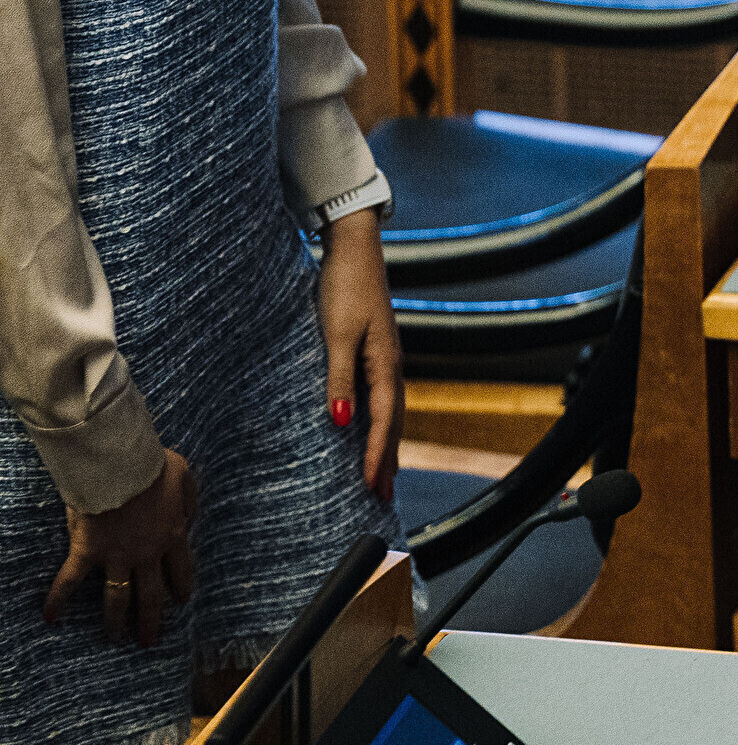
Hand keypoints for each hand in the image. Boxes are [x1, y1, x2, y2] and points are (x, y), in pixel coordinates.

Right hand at [45, 450, 197, 643]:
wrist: (122, 467)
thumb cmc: (154, 467)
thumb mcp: (185, 479)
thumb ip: (189, 502)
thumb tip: (189, 517)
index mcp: (172, 534)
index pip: (180, 568)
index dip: (181, 586)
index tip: (181, 602)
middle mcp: (146, 553)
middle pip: (151, 593)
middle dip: (151, 618)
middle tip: (149, 639)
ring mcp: (117, 556)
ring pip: (118, 596)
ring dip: (115, 620)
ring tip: (114, 638)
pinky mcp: (88, 552)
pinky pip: (70, 579)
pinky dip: (58, 598)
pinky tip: (50, 617)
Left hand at [317, 208, 403, 498]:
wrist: (353, 248)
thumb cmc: (343, 288)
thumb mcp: (335, 334)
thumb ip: (338, 379)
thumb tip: (338, 422)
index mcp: (385, 364)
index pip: (385, 421)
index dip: (378, 456)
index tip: (371, 488)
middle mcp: (390, 365)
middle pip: (395, 423)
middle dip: (388, 459)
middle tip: (382, 496)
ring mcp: (384, 358)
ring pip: (390, 411)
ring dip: (387, 444)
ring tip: (383, 472)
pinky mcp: (373, 350)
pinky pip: (381, 397)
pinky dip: (380, 421)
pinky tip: (369, 426)